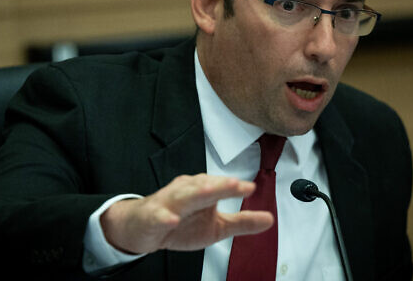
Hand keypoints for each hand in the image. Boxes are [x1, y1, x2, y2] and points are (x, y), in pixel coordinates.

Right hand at [100, 174, 273, 253]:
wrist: (144, 228)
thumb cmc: (180, 222)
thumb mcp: (216, 226)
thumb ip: (242, 222)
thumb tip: (269, 219)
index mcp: (202, 190)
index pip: (220, 186)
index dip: (234, 187)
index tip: (251, 187)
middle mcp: (186, 191)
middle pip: (204, 186)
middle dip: (219, 185)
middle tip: (236, 185)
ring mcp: (168, 203)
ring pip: (183, 196)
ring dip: (196, 194)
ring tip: (211, 192)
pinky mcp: (153, 217)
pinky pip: (158, 216)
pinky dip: (165, 218)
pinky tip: (172, 220)